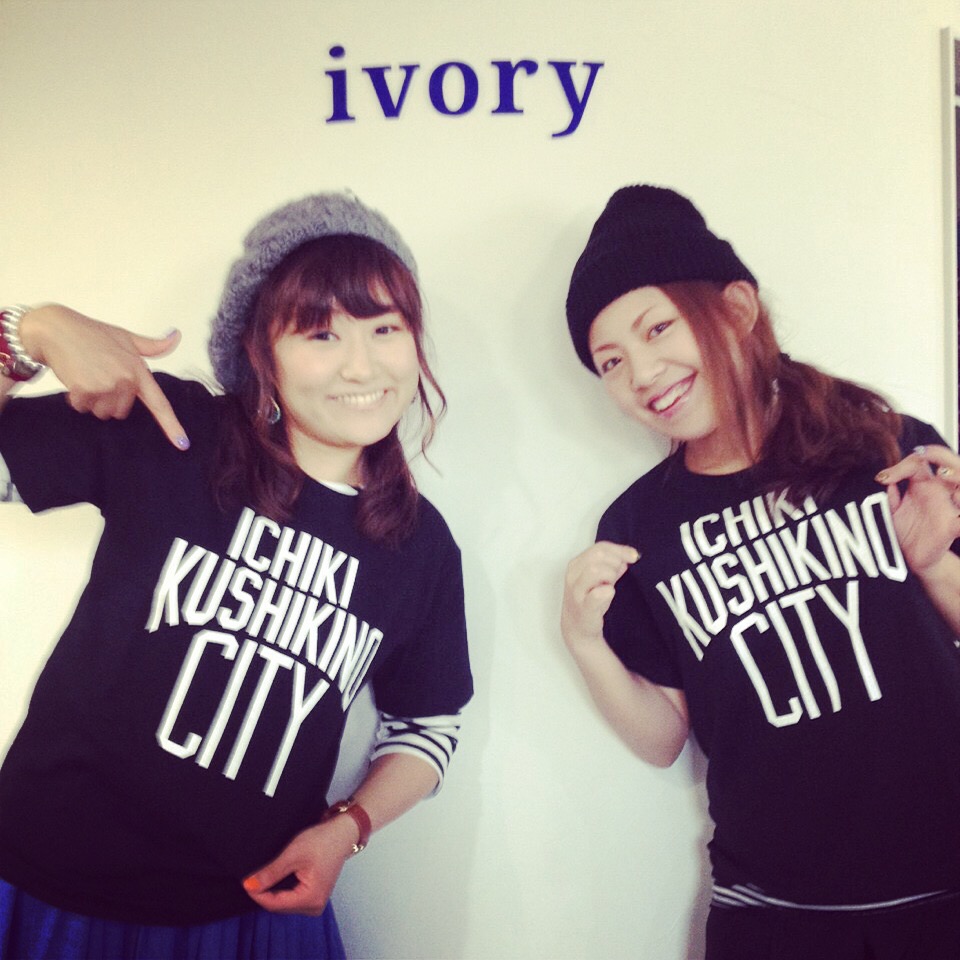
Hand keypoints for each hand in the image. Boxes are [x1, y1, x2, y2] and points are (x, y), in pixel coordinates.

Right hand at [19, 304, 189, 449]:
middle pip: (120, 412)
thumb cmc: (92, 333)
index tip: (183, 444)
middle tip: (100, 376)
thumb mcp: (127, 337)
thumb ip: (153, 346)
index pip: (159, 404)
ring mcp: (104, 386)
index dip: (172, 426)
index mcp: (139, 371)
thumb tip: (176, 336)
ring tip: (88, 376)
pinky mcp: (84, 390)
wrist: (56, 329)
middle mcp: (125, 381)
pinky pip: (83, 408)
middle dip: (109, 400)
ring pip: (102, 412)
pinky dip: (78, 398)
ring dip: (93, 401)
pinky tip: (76, 379)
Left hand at [241, 816, 356, 915]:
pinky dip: (282, 890)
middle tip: (254, 876)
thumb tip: (249, 886)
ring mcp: (315, 903)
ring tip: (265, 875)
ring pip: (284, 904)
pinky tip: (277, 878)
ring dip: (273, 892)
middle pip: (279, 906)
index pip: (274, 904)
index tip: (245, 881)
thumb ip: (270, 873)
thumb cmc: (322, 841)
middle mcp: (314, 906)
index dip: (257, 894)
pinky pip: (291, 899)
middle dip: (265, 893)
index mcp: (311, 899)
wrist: (342, 833)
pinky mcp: (314, 897)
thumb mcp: (293, 854)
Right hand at [562, 541, 638, 650]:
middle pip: (597, 555)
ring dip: (610, 575)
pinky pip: (596, 595)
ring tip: (610, 585)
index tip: (634, 556)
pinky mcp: (584, 607)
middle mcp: (573, 575)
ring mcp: (577, 591)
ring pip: (595, 569)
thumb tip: (628, 555)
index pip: (600, 547)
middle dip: (615, 561)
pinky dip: (607, 591)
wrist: (578, 627)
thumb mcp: (601, 579)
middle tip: (619, 574)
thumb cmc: (589, 601)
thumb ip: (613, 566)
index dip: (619, 549)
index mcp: (577, 564)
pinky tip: (610, 593)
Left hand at [876, 445, 959, 576]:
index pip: (920, 463)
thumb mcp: (893, 511)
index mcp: (925, 485)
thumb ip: (890, 496)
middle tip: (921, 456)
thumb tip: (884, 480)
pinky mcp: (953, 526)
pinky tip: (956, 506)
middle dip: (940, 455)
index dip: (902, 464)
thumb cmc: (907, 531)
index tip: (881, 478)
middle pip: (951, 463)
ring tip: (942, 474)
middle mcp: (940, 492)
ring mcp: (949, 508)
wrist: (915, 558)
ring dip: (957, 476)